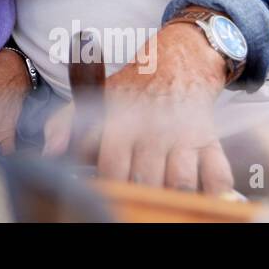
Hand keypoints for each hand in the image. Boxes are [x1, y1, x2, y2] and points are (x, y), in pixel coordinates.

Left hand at [42, 23, 234, 194]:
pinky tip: (201, 199)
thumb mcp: (93, 99)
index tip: (106, 195)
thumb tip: (50, 153)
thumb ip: (65, 125)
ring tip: (162, 204)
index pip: (111, 166)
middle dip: (138, 195)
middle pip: (145, 180)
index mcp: (121, 121)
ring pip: (180, 182)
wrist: (177, 64)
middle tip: (132, 203)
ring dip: (172, 197)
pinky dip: (213, 192)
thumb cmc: (129, 90)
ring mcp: (183, 136)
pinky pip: (218, 175)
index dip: (108, 186)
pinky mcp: (209, 141)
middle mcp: (152, 130)